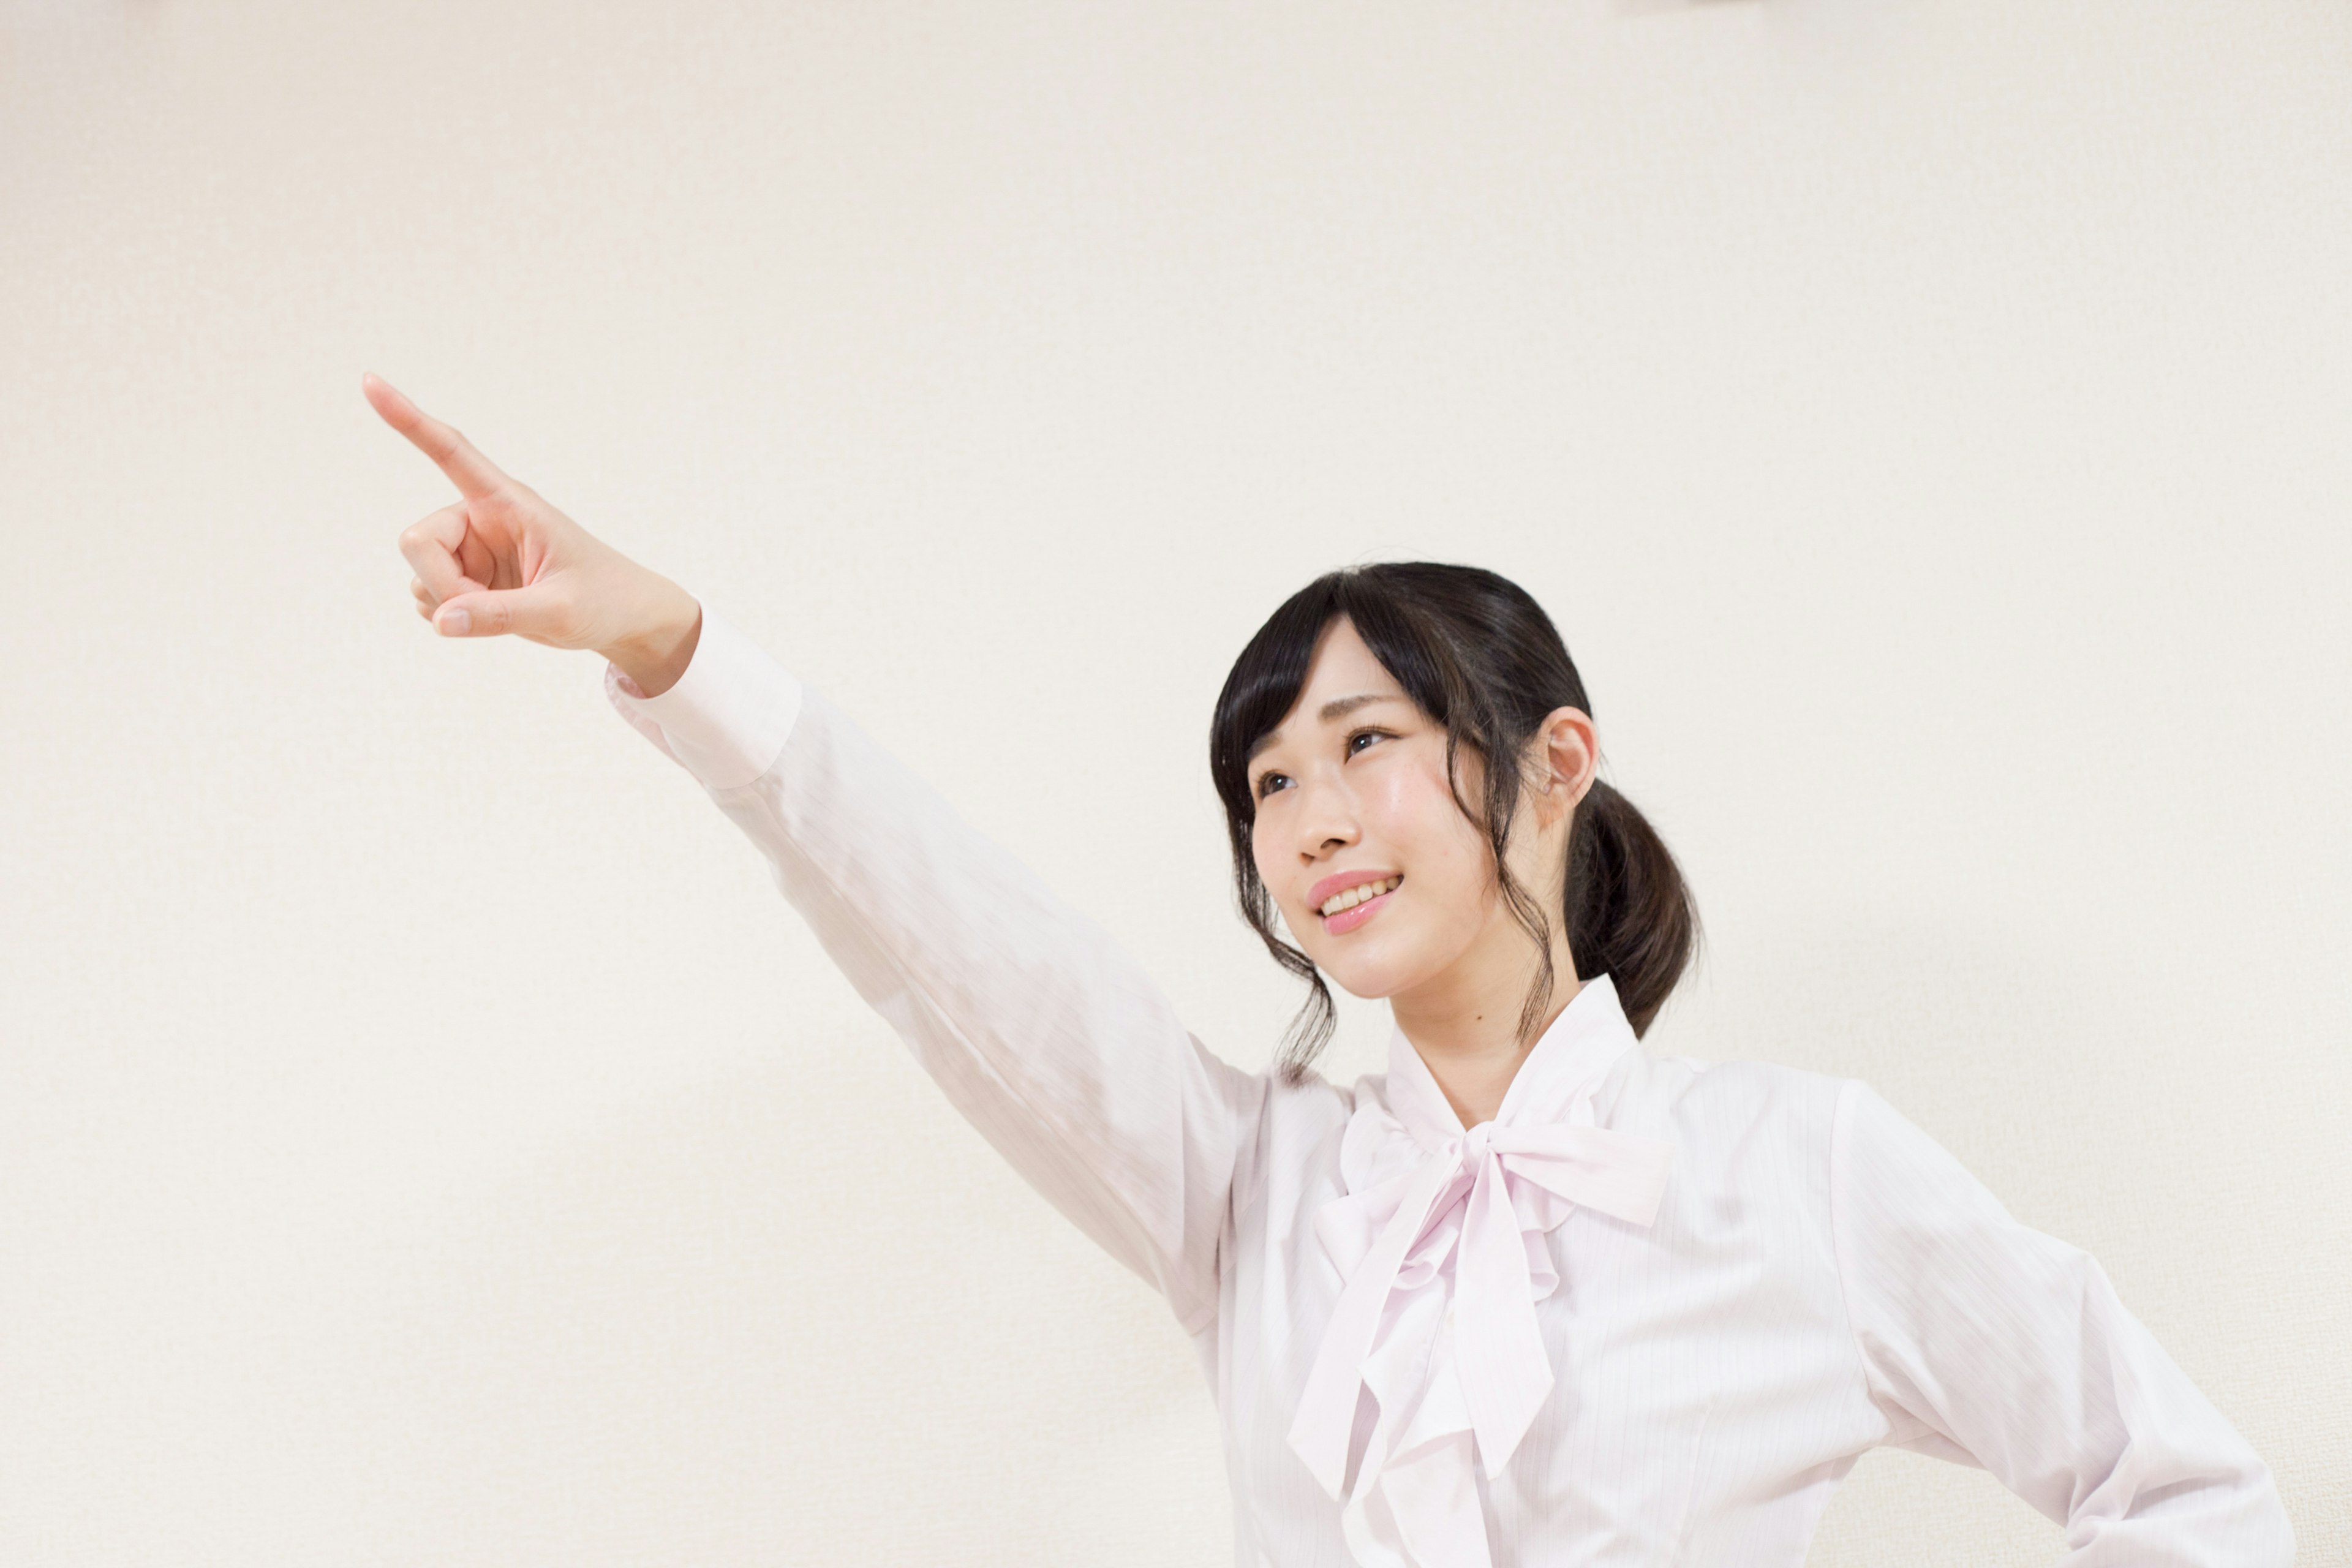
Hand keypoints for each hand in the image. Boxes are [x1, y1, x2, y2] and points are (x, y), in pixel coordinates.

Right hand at [365, 372, 702, 694]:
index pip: (451, 451)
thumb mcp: (558, 610)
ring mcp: (471, 550)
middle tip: (485, 606)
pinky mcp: (468, 579)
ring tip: (504, 608)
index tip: (368, 381)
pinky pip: (430, 599)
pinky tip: (488, 616)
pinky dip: (451, 615)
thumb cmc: (603, 600)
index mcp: (507, 503)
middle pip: (417, 541)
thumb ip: (500, 615)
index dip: (408, 418)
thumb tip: (441, 619)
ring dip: (449, 602)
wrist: (625, 622)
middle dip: (440, 582)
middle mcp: (481, 518)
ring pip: (420, 574)